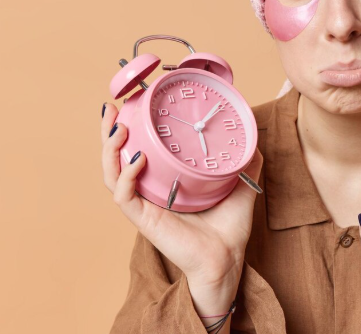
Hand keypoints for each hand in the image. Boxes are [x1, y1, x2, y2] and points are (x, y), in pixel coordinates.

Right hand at [101, 103, 262, 309]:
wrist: (229, 257)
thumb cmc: (229, 226)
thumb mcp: (239, 182)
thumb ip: (244, 158)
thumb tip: (250, 132)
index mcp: (164, 180)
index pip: (137, 149)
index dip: (129, 127)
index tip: (129, 103)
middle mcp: (148, 190)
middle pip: (117, 157)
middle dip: (109, 132)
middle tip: (111, 108)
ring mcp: (144, 205)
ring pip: (113, 174)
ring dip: (111, 149)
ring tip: (119, 127)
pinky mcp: (144, 220)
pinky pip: (124, 196)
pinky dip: (127, 175)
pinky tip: (138, 159)